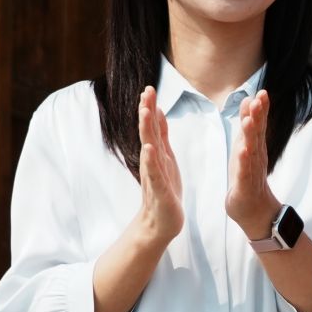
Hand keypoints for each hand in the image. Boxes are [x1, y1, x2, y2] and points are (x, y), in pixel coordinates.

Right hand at [134, 86, 183, 247]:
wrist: (160, 223)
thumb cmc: (165, 190)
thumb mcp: (165, 159)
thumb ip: (160, 136)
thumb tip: (156, 112)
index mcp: (158, 154)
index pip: (153, 127)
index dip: (151, 108)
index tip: (149, 87)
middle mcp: (153, 162)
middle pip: (148, 133)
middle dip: (147, 112)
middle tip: (146, 92)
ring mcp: (155, 175)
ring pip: (150, 148)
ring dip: (147, 130)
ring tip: (146, 112)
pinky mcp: (160, 191)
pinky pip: (154, 173)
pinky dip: (151, 160)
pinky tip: (148, 148)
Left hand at [226, 89, 282, 239]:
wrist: (255, 211)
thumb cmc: (248, 178)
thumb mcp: (246, 147)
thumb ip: (248, 125)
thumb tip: (249, 100)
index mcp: (256, 147)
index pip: (259, 125)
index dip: (261, 109)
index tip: (262, 92)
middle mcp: (257, 157)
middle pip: (258, 134)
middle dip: (259, 116)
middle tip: (261, 98)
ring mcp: (252, 171)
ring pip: (252, 150)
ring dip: (251, 135)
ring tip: (250, 120)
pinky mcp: (245, 186)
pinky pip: (245, 172)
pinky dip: (244, 161)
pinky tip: (244, 151)